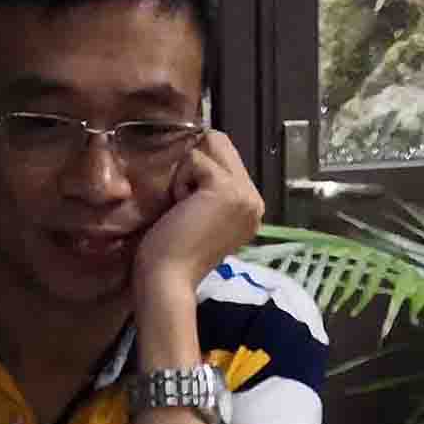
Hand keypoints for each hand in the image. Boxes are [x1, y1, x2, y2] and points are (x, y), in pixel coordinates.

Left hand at [133, 128, 265, 307]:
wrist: (168, 280)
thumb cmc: (174, 253)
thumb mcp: (203, 216)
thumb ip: (212, 190)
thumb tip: (199, 152)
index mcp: (251, 208)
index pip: (227, 158)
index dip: (200, 169)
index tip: (190, 208)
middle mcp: (255, 200)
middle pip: (222, 143)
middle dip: (195, 165)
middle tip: (185, 205)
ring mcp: (245, 195)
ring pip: (210, 145)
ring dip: (187, 172)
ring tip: (184, 207)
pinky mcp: (228, 189)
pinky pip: (195, 159)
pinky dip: (180, 181)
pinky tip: (181, 209)